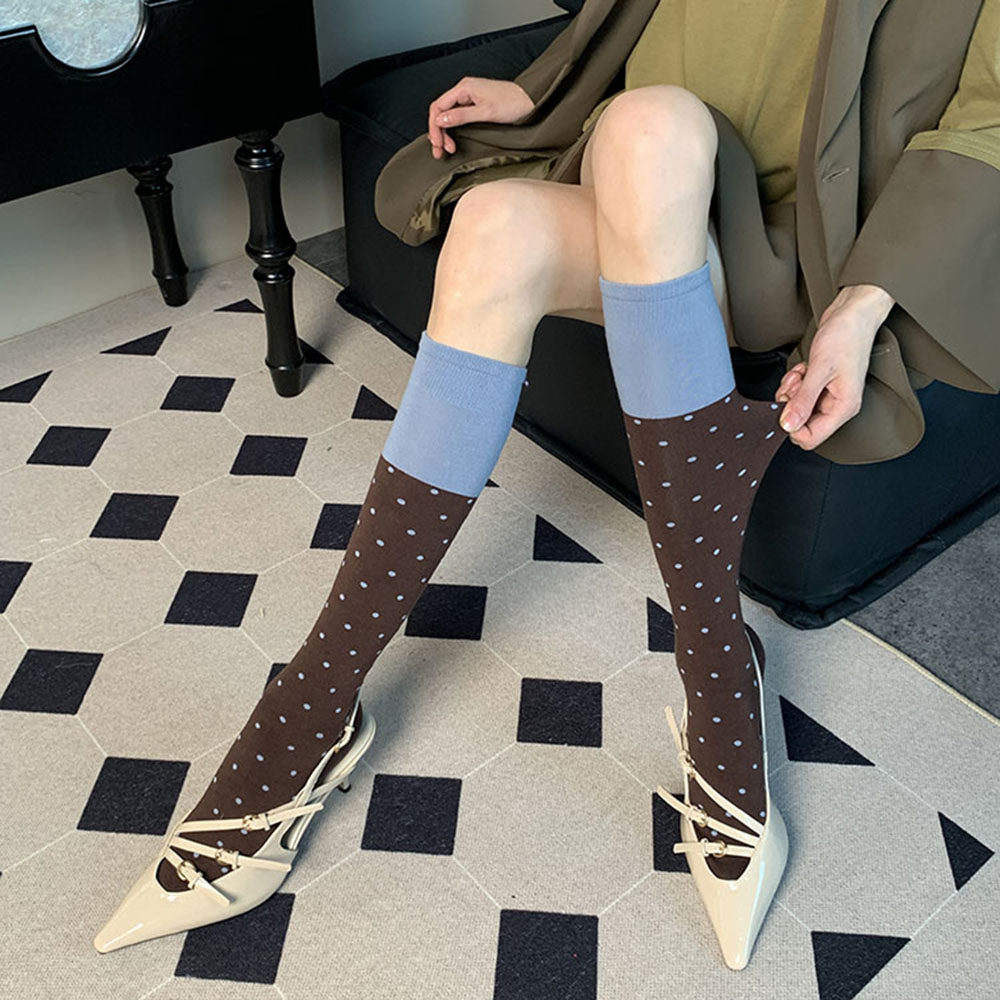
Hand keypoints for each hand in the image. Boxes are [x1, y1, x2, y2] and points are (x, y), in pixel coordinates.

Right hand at [428, 77, 534, 158]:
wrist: (530, 100)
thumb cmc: (512, 103)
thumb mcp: (485, 112)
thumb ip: (461, 116)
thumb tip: (441, 120)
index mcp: (464, 88)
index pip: (438, 107)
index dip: (434, 127)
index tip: (438, 144)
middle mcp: (464, 90)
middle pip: (441, 112)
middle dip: (438, 133)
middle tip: (440, 152)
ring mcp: (469, 98)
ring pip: (448, 116)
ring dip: (444, 133)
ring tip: (447, 150)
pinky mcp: (475, 105)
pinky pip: (457, 117)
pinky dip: (453, 130)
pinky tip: (453, 141)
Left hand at [775, 284, 895, 449]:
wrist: (852, 314)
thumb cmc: (845, 337)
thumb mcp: (819, 370)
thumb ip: (803, 400)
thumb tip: (789, 425)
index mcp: (843, 407)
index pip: (812, 438)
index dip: (793, 427)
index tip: (786, 409)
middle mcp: (838, 404)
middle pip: (802, 423)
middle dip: (792, 404)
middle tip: (795, 386)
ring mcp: (829, 394)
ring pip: (798, 407)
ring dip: (792, 391)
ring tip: (800, 375)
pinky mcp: (821, 384)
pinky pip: (799, 393)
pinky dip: (795, 382)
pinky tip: (802, 370)